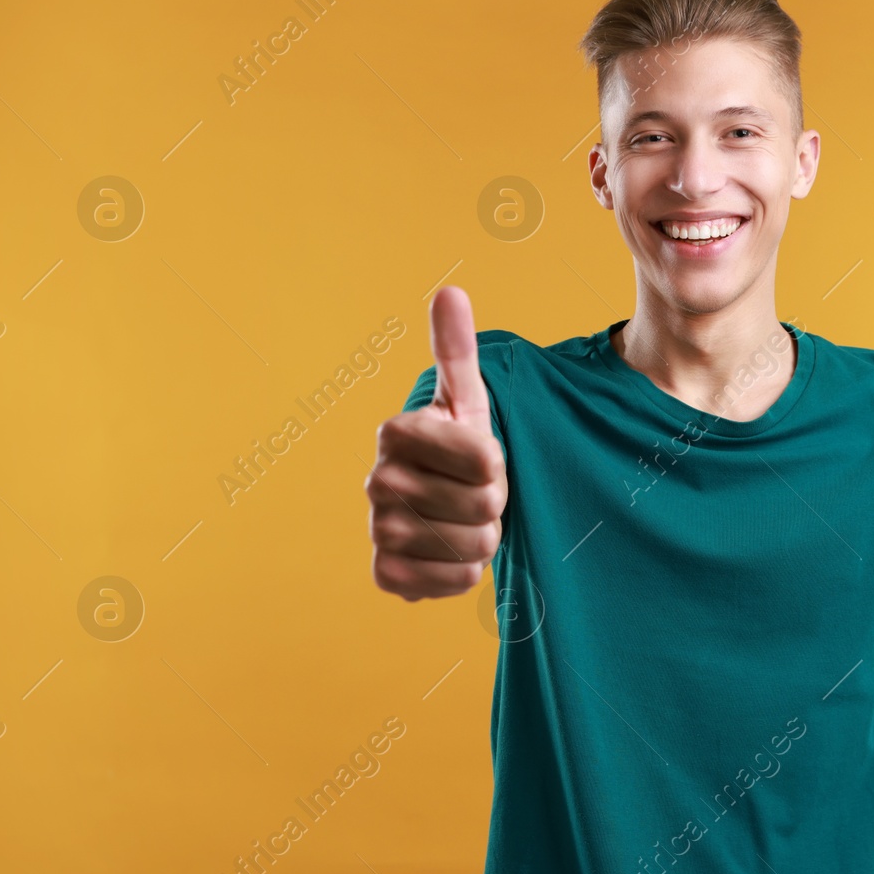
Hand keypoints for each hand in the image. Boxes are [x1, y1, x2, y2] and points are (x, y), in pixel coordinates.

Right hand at [366, 286, 506, 600]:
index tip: (479, 458)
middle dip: (493, 502)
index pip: (484, 457)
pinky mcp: (386, 574)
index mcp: (397, 431)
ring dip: (484, 538)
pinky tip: (448, 552)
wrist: (438, 507)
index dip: (496, 462)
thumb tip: (450, 292)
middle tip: (472, 492)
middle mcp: (377, 480)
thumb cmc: (459, 449)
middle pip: (485, 505)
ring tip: (463, 521)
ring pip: (475, 546)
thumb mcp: (466, 399)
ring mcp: (377, 530)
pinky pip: (454, 582)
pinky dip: (466, 572)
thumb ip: (457, 349)